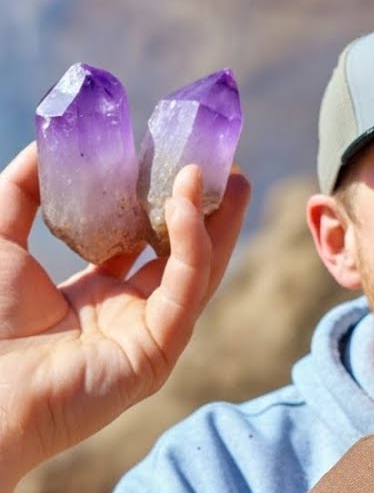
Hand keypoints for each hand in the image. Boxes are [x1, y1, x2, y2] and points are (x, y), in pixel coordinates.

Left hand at [0, 142, 248, 492]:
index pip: (144, 247)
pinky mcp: (159, 349)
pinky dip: (191, 245)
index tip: (172, 165)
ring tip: (232, 178)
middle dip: (207, 213)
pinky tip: (185, 205)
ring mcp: (149, 335)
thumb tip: (49, 143)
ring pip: (198, 271)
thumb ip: (23, 191)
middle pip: (183, 257)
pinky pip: (185, 288)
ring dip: (216, 223)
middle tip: (224, 168)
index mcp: (95, 297)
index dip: (160, 206)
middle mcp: (129, 316)